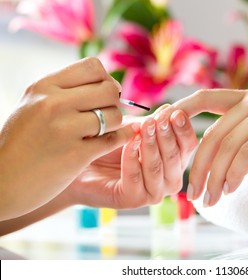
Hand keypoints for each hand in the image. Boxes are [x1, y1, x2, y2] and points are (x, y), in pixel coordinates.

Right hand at [0, 57, 131, 219]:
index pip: (92, 66)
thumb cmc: (22, 143)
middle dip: (114, 101)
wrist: (3, 181)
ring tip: (104, 130)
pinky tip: (117, 138)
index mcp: (44, 87)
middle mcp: (54, 104)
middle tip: (107, 113)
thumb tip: (106, 82)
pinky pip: (114, 139)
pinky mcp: (76, 154)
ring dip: (115, 123)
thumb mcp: (33, 105)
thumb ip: (64, 91)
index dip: (105, 79)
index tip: (104, 94)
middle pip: (108, 89)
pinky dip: (121, 138)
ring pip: (114, 115)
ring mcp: (65, 129)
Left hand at [66, 106, 197, 208]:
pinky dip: (132, 158)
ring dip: (151, 146)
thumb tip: (172, 109)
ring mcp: (153, 192)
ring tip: (144, 128)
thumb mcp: (135, 128)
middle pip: (176, 157)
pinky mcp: (133, 200)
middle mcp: (169, 179)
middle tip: (159, 120)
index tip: (176, 113)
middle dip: (167, 136)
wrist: (79, 161)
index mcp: (175, 160)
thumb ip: (154, 123)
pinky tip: (128, 143)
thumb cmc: (110, 143)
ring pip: (157, 168)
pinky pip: (136, 178)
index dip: (183, 129)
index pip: (188, 145)